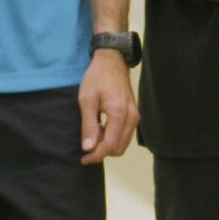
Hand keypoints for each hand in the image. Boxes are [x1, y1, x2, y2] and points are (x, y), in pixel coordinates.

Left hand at [78, 46, 137, 163]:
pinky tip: (101, 130)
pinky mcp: (134, 115)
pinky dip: (113, 138)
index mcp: (120, 114)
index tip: (83, 159)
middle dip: (102, 152)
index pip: (110, 145)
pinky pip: (125, 136)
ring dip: (107, 146)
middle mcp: (132, 118)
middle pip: (118, 148)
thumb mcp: (87, 99)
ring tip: (93, 136)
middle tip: (86, 146)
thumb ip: (89, 125)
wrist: (113, 61)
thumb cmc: (97, 77)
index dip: (96, 156)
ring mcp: (135, 117)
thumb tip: (88, 148)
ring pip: (123, 144)